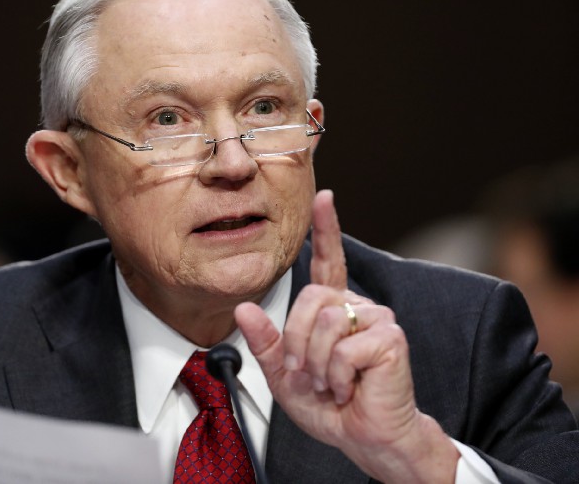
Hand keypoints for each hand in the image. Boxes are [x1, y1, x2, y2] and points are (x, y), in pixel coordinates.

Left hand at [235, 189, 458, 482]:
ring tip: (332, 383)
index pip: (329, 262)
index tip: (323, 197)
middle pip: (309, 299)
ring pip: (324, 321)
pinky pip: (344, 347)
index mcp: (332, 310)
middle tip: (308, 374)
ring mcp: (377, 319)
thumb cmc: (330, 405)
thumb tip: (243, 308)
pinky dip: (337, 375)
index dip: (326, 229)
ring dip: (318, 364)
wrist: (363, 437)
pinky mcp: (390, 337)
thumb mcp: (284, 375)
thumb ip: (265, 342)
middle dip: (297, 342)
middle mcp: (356, 306)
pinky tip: (350, 386)